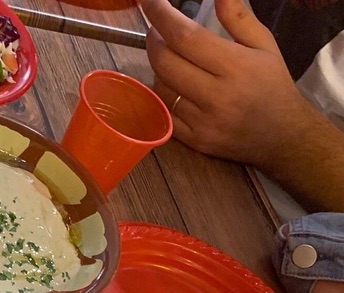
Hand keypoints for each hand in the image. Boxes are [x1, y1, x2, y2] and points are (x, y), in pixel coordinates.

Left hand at [140, 0, 307, 171]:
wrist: (281, 135)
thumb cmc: (273, 85)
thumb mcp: (264, 45)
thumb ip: (238, 18)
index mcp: (234, 66)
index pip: (185, 37)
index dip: (161, 16)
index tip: (150, 2)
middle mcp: (215, 95)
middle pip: (165, 62)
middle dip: (154, 41)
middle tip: (157, 31)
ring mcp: (201, 121)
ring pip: (161, 88)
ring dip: (158, 68)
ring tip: (169, 57)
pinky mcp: (193, 140)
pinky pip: (165, 113)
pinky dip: (162, 94)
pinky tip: (172, 84)